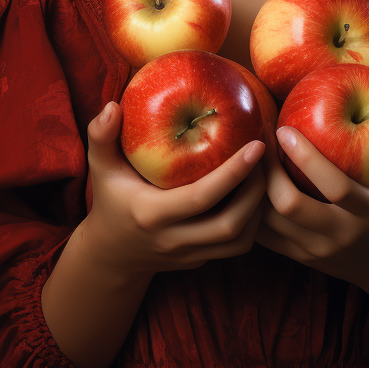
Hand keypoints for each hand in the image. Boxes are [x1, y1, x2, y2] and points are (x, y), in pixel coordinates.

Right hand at [79, 101, 267, 281]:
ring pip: (240, 241)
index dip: (233, 172)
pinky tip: (257, 193)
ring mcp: (189, 255)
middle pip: (229, 224)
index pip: (200, 197)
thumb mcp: (101, 168)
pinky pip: (237, 246)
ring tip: (266, 172)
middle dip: (257, 191)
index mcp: (150, 214)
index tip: (256, 143)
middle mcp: (172, 240)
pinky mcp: (202, 262)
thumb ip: (101, 136)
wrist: (111, 254)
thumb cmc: (110, 199)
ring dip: (259, 208)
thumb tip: (113, 106)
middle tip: (267, 156)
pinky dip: (254, 222)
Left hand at [254, 107, 368, 294]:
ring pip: (268, 225)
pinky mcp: (300, 259)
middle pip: (290, 207)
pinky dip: (250, 210)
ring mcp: (316, 251)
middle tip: (258, 140)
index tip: (284, 128)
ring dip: (253, 191)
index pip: (335, 187)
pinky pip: (264, 237)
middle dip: (267, 173)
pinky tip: (246, 181)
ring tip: (246, 157)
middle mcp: (339, 236)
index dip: (306, 158)